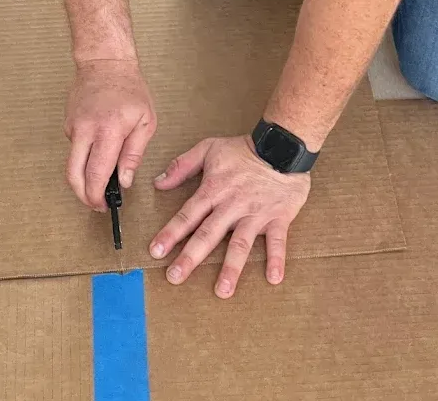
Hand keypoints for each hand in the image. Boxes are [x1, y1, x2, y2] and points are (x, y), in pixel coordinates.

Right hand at [64, 61, 156, 210]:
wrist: (105, 62)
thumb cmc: (130, 89)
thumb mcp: (145, 121)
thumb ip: (134, 154)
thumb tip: (123, 181)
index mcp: (108, 130)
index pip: (96, 174)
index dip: (97, 196)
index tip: (104, 205)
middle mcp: (85, 130)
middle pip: (73, 175)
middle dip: (82, 196)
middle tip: (96, 203)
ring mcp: (73, 127)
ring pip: (71, 163)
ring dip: (83, 177)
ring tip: (100, 180)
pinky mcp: (67, 124)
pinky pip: (74, 148)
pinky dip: (84, 155)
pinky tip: (97, 146)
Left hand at [149, 135, 309, 297]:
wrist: (281, 146)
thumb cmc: (243, 149)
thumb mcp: (208, 148)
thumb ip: (182, 165)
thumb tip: (158, 182)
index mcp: (213, 190)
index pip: (187, 215)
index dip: (171, 233)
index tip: (156, 251)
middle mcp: (232, 206)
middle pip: (208, 235)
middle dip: (190, 257)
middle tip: (175, 278)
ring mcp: (255, 213)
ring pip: (241, 243)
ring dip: (231, 267)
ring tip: (222, 290)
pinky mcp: (278, 217)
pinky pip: (277, 241)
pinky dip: (276, 259)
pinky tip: (273, 278)